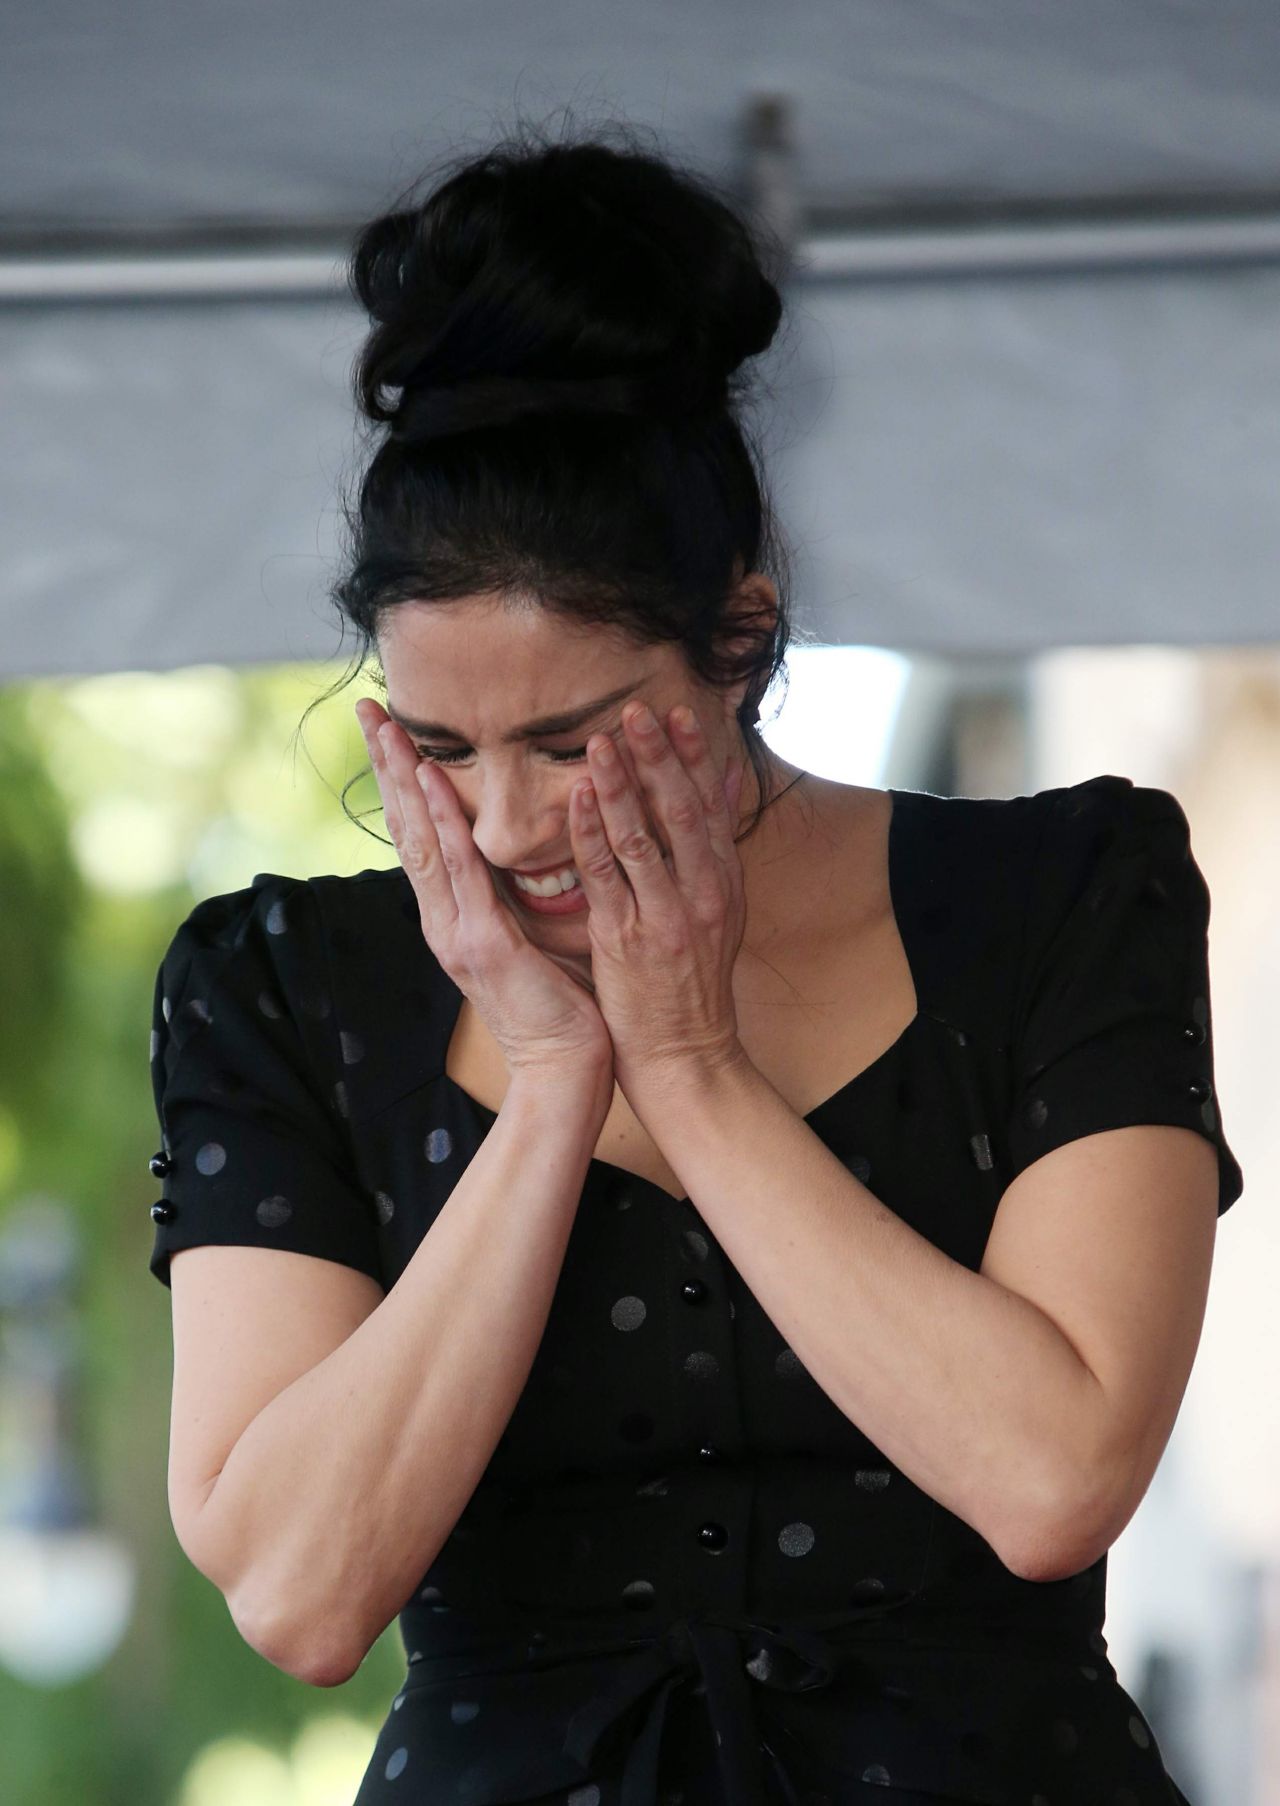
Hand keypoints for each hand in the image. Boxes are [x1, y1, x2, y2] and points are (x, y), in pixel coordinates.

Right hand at [355, 699, 614, 1089]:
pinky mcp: (484, 943)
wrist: (566, 1069)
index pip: (422, 834)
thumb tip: (512, 852)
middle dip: (387, 764)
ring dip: (403, 781)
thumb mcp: (528, 936)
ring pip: (423, 841)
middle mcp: (444, 918)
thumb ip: (512, 895)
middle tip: (369, 706)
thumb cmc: (560, 1005)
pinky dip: (443, 823)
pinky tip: (429, 783)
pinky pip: (461, 872)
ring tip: (388, 728)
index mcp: (455, 915)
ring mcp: (457, 930)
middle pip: (407, 827)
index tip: (391, 729)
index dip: (403, 781)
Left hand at [567, 700, 748, 1102]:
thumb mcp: (721, 910)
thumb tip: (722, 780)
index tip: (678, 714)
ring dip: (620, 785)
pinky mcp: (628, 939)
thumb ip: (716, 845)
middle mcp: (702, 894)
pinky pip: (606, 876)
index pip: (711, 806)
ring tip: (599, 742)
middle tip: (638, 711)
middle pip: (681, 811)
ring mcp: (665, 916)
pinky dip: (592, 834)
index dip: (693, 758)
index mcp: (724, 883)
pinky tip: (578, 801)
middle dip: (659, 757)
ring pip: (642, 837)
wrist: (684, 1052)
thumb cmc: (692, 981)